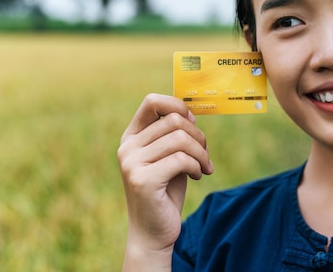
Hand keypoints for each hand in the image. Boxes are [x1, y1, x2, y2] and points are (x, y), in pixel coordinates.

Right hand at [118, 94, 213, 269]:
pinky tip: (197, 176)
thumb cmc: (166, 190)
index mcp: (132, 137)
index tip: (193, 123)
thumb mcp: (170, 156)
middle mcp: (127, 147)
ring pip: (180, 139)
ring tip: (203, 167)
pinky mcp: (142, 180)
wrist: (154, 231)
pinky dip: (196, 166)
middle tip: (205, 154)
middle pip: (174, 120)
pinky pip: (181, 159)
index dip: (178, 106)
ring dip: (201, 153)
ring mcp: (131, 164)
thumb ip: (174, 134)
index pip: (152, 101)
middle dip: (198, 135)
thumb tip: (189, 110)